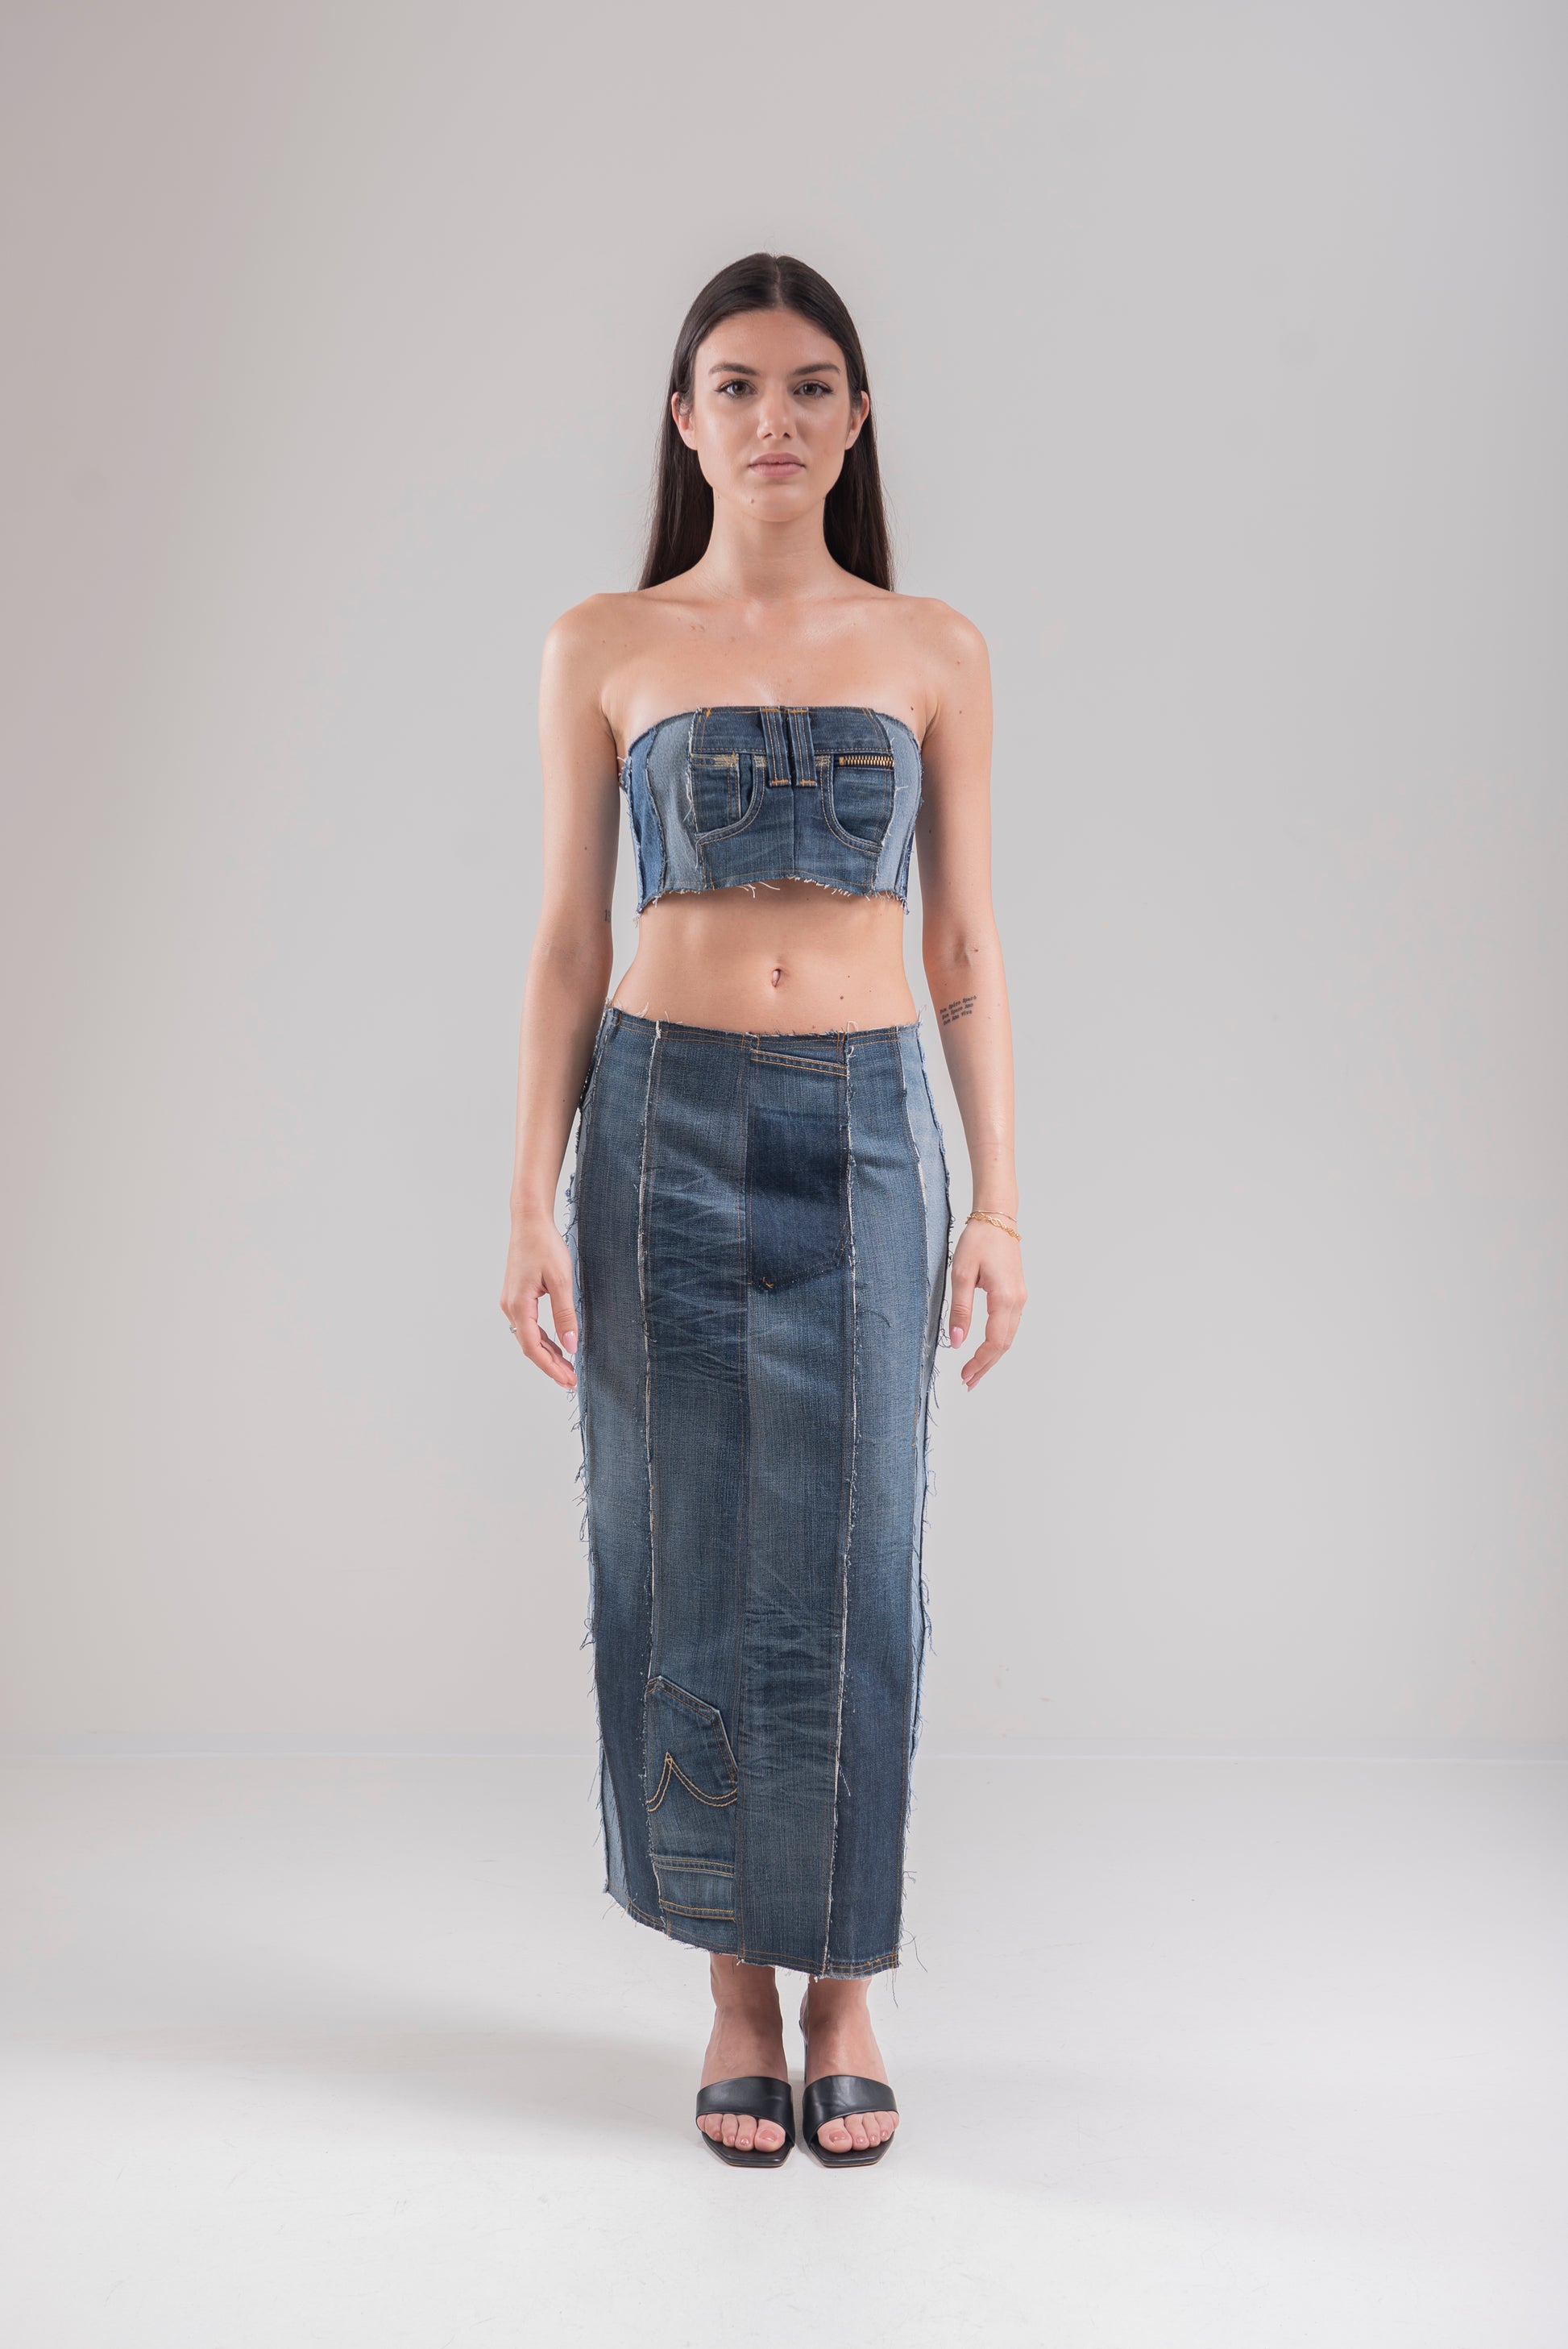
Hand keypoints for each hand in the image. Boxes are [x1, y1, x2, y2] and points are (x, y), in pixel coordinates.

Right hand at [500, 1212, 578, 1389]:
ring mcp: (511, 1303)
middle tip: (571, 1381)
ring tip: (568, 1368)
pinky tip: (557, 1346)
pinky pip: (529, 1326)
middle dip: (551, 1365)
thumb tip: (570, 1346)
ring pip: (530, 1338)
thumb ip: (565, 1315)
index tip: (568, 1381)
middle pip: (530, 1347)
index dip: (551, 1367)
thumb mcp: (561, 1281)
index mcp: (519, 1306)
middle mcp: (510, 1307)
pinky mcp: (517, 1297)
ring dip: (548, 1354)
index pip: (533, 1348)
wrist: (529, 1222)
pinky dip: (544, 1339)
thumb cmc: (544, 1246)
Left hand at [947, 1219, 1025, 1389]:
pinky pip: (1009, 1325)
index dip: (980, 1362)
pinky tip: (986, 1349)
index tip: (964, 1375)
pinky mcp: (1017, 1293)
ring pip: (1008, 1336)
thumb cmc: (978, 1241)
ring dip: (992, 1356)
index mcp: (1004, 1298)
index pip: (995, 1341)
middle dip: (986, 1366)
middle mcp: (1017, 1301)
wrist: (997, 1218)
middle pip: (1004, 1344)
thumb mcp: (961, 1274)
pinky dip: (998, 1342)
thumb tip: (958, 1342)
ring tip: (975, 1372)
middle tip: (969, 1382)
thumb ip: (960, 1310)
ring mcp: (1020, 1297)